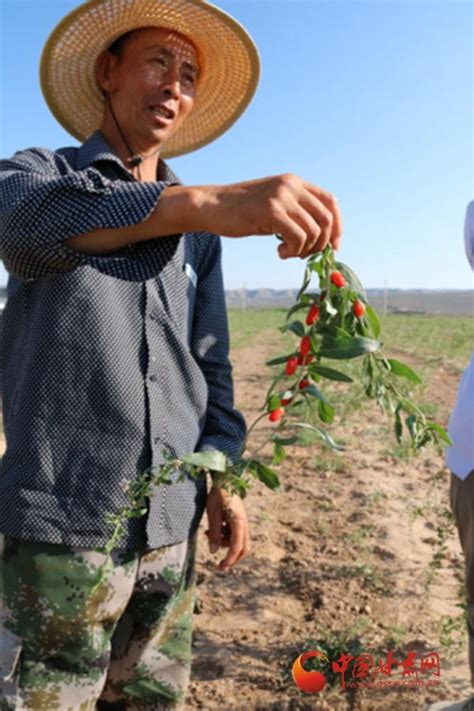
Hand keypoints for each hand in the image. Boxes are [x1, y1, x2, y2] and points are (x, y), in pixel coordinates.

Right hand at [192, 173, 342, 258]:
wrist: (211, 206)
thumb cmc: (240, 211)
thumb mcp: (272, 204)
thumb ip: (294, 213)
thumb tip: (321, 240)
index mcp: (294, 182)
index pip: (331, 202)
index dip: (337, 226)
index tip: (332, 247)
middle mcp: (291, 185)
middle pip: (327, 219)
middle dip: (321, 244)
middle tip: (303, 255)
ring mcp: (281, 197)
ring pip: (314, 232)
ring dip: (303, 250)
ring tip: (285, 252)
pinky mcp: (271, 211)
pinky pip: (298, 238)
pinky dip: (293, 251)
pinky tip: (278, 252)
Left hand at [204, 487, 249, 571]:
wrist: (224, 479)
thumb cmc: (218, 495)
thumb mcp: (213, 514)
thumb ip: (214, 533)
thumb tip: (213, 552)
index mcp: (239, 523)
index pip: (236, 547)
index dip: (229, 559)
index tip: (221, 568)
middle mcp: (243, 524)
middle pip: (243, 548)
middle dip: (232, 558)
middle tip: (220, 566)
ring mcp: (242, 521)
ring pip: (236, 541)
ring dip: (223, 543)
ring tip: (207, 534)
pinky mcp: (237, 519)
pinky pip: (233, 533)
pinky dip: (224, 536)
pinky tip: (212, 529)